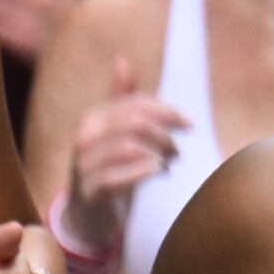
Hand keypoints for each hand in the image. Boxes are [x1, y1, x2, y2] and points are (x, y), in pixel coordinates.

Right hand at [63, 57, 191, 253]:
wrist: (88, 213)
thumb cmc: (110, 166)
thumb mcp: (115, 132)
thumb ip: (124, 101)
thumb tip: (122, 61)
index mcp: (94, 118)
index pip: (137, 104)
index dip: (168, 111)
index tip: (190, 124)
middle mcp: (85, 138)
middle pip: (135, 122)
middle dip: (165, 134)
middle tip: (178, 150)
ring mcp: (84, 165)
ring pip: (129, 147)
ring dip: (158, 154)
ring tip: (168, 163)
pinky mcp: (89, 192)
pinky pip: (118, 178)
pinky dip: (144, 172)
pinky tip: (158, 172)